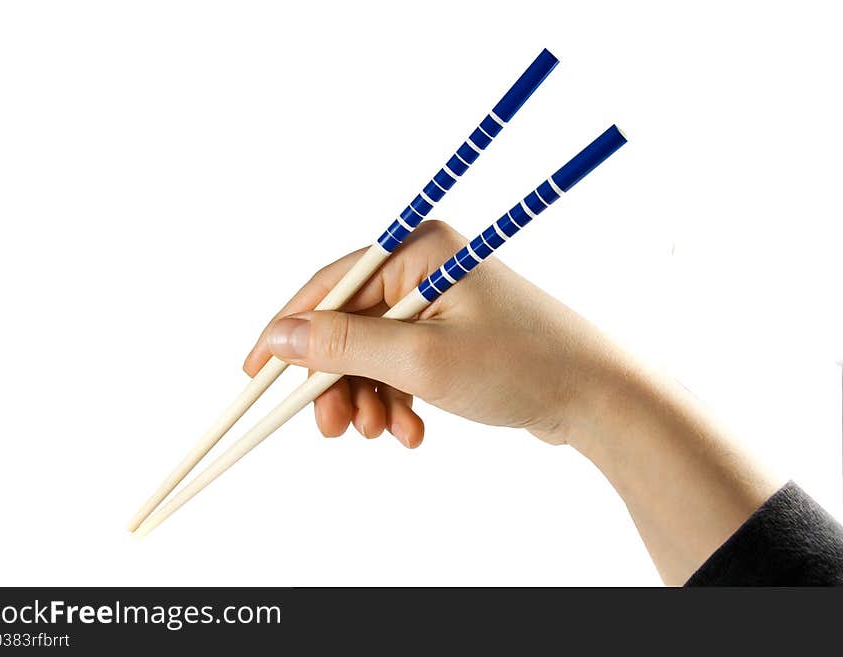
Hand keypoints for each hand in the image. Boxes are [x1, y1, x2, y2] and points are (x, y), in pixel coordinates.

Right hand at [243, 221, 614, 448]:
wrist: (598, 398)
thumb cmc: (522, 365)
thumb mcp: (421, 358)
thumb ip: (344, 346)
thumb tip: (278, 338)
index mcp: (418, 248)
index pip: (330, 284)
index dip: (286, 330)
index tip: (255, 373)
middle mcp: (425, 268)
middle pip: (349, 325)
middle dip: (337, 381)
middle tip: (332, 429)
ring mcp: (437, 303)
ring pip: (372, 353)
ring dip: (368, 397)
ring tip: (383, 434)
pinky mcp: (449, 335)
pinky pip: (400, 367)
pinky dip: (397, 401)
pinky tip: (412, 431)